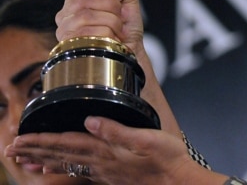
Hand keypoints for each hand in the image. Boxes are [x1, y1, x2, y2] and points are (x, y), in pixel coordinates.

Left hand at [4, 117, 226, 184]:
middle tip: (11, 150)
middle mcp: (101, 163)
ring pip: (66, 165)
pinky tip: (56, 170)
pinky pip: (79, 172)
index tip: (19, 138)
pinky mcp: (111, 176)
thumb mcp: (146, 139)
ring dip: (43, 161)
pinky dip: (62, 169)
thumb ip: (116, 130)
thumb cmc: (168, 161)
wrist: (178, 183)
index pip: (66, 143)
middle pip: (60, 156)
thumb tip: (90, 120)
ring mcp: (105, 172)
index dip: (42, 140)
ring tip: (23, 161)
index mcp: (106, 151)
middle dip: (34, 151)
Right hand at [56, 0, 181, 135]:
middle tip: (118, 19)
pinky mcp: (72, 48)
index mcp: (76, 1)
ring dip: (112, 23)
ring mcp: (66, 33)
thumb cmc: (127, 27)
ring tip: (115, 31)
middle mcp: (65, 16)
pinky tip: (111, 40)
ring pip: (86, 16)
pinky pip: (91, 33)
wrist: (132, 53)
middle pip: (83, 0)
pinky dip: (109, 36)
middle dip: (111, 8)